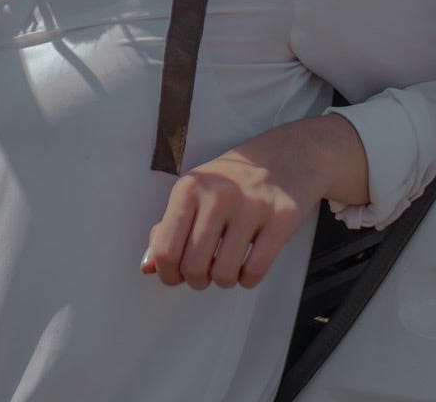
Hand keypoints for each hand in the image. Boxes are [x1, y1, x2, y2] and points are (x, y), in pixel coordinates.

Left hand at [141, 115, 366, 289]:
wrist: (287, 154)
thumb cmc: (233, 179)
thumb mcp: (195, 191)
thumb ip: (168, 227)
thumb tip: (148, 267)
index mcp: (189, 188)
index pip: (165, 249)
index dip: (167, 274)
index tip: (176, 276)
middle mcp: (217, 195)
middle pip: (193, 267)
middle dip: (197, 280)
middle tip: (206, 271)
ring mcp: (251, 206)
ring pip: (224, 274)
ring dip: (224, 279)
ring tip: (228, 263)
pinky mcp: (281, 218)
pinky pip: (255, 272)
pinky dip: (248, 278)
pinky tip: (249, 263)